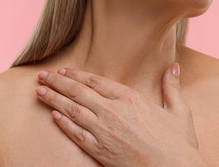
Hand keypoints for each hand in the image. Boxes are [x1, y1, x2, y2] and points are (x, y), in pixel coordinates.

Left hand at [36, 64, 206, 166]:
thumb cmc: (178, 144)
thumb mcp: (180, 112)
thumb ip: (172, 87)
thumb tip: (175, 67)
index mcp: (131, 98)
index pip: (96, 81)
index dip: (77, 74)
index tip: (64, 70)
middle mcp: (113, 111)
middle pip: (79, 92)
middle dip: (58, 82)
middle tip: (42, 75)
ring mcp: (104, 131)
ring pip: (72, 110)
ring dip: (54, 98)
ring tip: (39, 90)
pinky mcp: (100, 151)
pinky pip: (76, 134)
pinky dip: (63, 123)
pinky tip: (53, 115)